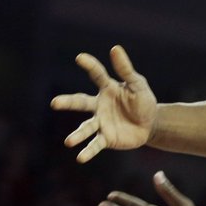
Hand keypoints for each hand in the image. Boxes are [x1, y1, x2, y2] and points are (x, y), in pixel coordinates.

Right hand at [51, 45, 156, 162]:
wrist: (151, 124)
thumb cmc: (143, 101)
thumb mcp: (138, 84)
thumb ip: (126, 69)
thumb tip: (115, 48)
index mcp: (108, 89)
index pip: (97, 75)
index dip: (90, 66)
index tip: (80, 57)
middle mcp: (99, 106)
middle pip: (81, 102)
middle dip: (68, 103)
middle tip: (54, 103)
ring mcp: (101, 123)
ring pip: (86, 128)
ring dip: (78, 135)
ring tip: (69, 142)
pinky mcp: (106, 138)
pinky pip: (95, 145)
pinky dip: (88, 151)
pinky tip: (80, 158)